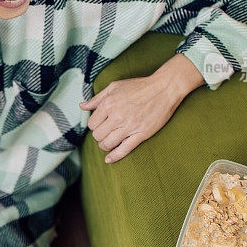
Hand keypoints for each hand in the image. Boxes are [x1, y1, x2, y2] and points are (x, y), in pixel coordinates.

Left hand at [79, 53, 204, 163]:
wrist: (164, 89)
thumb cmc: (139, 86)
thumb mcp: (114, 87)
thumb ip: (97, 98)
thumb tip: (82, 106)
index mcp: (109, 104)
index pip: (92, 123)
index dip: (94, 125)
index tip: (100, 124)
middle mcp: (117, 116)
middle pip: (98, 135)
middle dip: (99, 135)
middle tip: (105, 132)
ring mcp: (129, 126)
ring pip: (108, 144)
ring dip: (105, 145)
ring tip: (107, 142)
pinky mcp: (141, 134)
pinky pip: (124, 149)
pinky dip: (115, 156)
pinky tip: (109, 159)